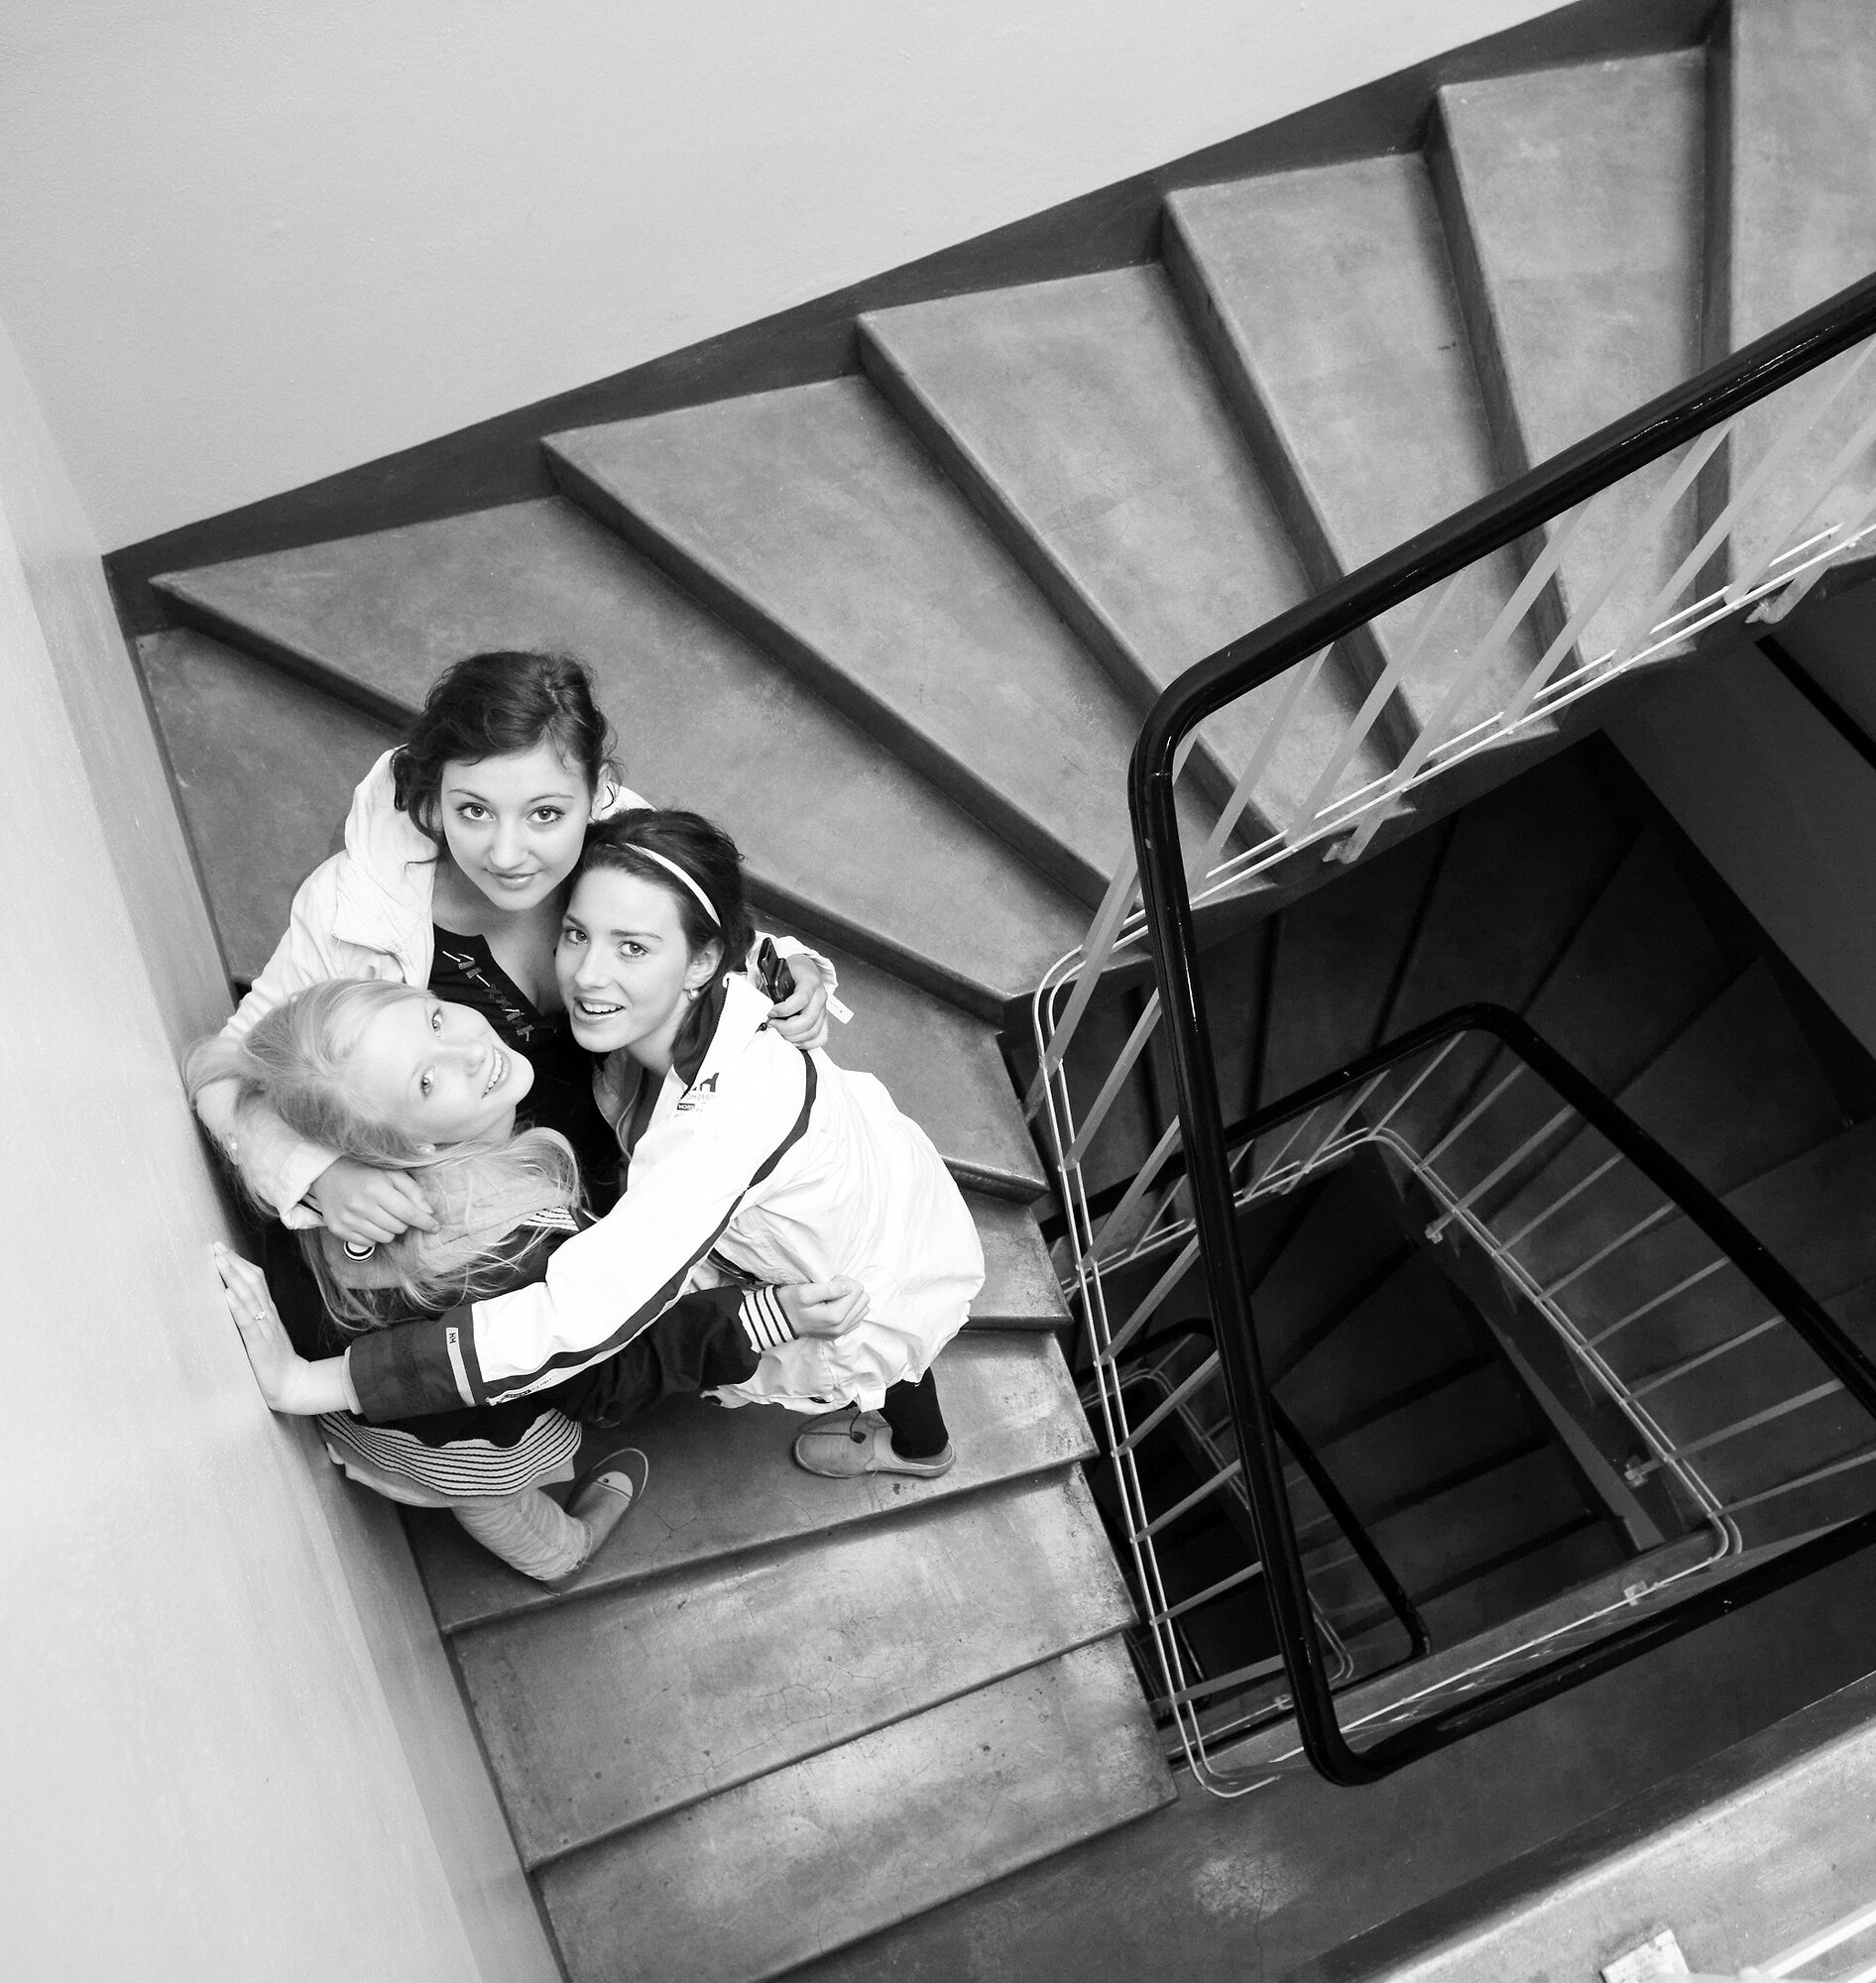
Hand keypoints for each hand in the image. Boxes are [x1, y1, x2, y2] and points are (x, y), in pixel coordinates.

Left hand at [214, 1244, 348, 1413]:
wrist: (292, 1385)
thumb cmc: (274, 1362)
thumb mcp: (264, 1334)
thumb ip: (253, 1318)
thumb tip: (232, 1302)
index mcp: (268, 1312)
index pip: (255, 1280)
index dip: (240, 1262)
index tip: (223, 1248)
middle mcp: (268, 1315)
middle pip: (252, 1281)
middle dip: (234, 1262)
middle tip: (217, 1246)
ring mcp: (265, 1328)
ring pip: (250, 1296)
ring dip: (233, 1277)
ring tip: (220, 1262)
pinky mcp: (260, 1345)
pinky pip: (248, 1322)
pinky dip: (237, 1307)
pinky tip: (227, 1295)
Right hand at [306, 1157, 436, 1244]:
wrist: (329, 1175)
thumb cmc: (365, 1173)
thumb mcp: (392, 1174)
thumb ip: (413, 1191)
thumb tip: (428, 1212)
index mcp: (375, 1188)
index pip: (407, 1212)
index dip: (424, 1222)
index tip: (435, 1227)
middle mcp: (360, 1205)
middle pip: (398, 1227)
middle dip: (403, 1221)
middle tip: (394, 1209)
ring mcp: (348, 1219)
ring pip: (385, 1238)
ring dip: (389, 1229)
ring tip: (381, 1214)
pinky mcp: (339, 1230)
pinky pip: (369, 1243)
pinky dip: (374, 1235)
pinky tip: (368, 1221)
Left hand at [766, 954, 830, 1050]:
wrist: (805, 970)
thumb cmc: (792, 972)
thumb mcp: (779, 972)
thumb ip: (769, 987)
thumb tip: (757, 1004)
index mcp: (809, 981)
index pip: (801, 999)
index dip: (784, 1009)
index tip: (770, 1012)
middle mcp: (819, 996)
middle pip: (808, 1020)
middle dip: (786, 1028)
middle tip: (772, 1025)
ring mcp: (823, 1009)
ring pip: (813, 1032)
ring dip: (793, 1037)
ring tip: (779, 1032)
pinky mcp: (824, 1020)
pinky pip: (820, 1038)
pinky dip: (806, 1043)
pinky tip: (794, 1039)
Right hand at [779, 1275, 870, 1338]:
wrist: (779, 1320)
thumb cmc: (790, 1302)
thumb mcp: (805, 1292)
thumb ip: (829, 1289)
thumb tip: (849, 1286)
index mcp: (834, 1316)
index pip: (856, 1289)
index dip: (843, 1281)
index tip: (829, 1282)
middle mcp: (840, 1327)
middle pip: (863, 1299)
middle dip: (849, 1289)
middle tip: (831, 1289)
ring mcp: (840, 1332)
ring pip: (862, 1308)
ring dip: (850, 1299)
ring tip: (833, 1297)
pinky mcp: (838, 1333)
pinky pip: (857, 1318)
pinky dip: (849, 1309)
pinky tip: (835, 1306)